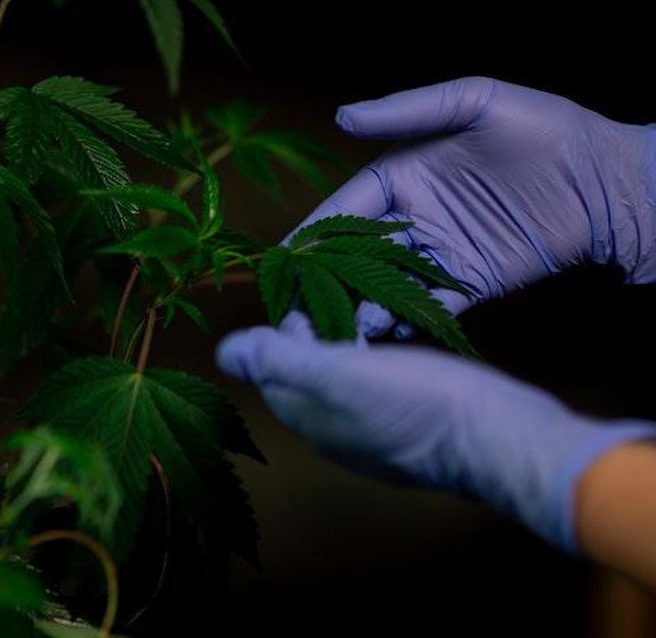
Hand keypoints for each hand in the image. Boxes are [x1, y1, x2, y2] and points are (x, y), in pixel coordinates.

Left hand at [215, 316, 655, 551]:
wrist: (501, 440)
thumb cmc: (417, 403)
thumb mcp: (338, 375)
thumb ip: (280, 361)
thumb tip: (223, 353)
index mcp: (308, 417)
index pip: (272, 364)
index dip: (286, 321)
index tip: (309, 284)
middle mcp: (334, 431)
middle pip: (306, 370)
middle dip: (316, 327)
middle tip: (343, 285)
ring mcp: (375, 432)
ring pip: (345, 375)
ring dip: (350, 337)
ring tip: (371, 301)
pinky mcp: (412, 424)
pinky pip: (381, 383)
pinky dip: (381, 354)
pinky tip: (399, 334)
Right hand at [293, 77, 655, 336]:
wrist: (609, 181)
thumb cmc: (546, 129)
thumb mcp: (475, 101)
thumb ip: (408, 111)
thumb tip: (342, 116)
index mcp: (403, 175)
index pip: (345, 208)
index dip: (312, 232)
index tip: (282, 258)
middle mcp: (413, 216)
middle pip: (353, 254)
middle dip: (321, 282)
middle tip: (291, 312)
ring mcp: (439, 252)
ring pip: (382, 285)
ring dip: (353, 306)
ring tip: (328, 332)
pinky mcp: (468, 283)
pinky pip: (424, 305)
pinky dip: (398, 320)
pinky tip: (374, 336)